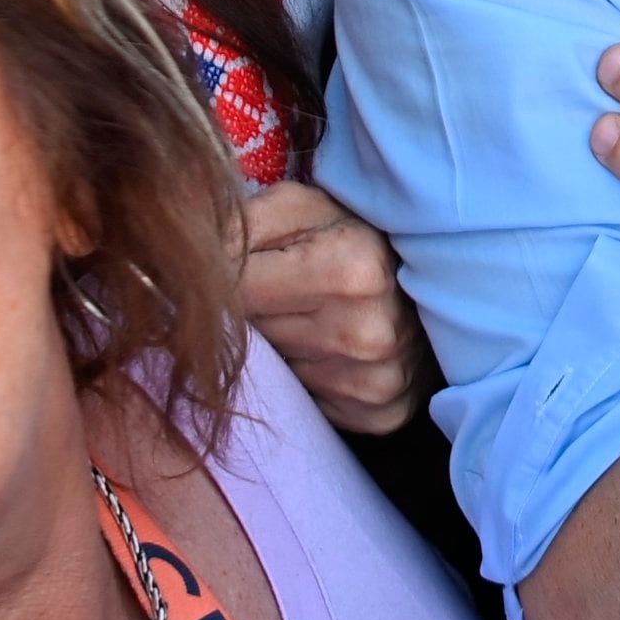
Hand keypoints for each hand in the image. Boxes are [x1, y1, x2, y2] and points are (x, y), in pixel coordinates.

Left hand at [233, 180, 429, 433]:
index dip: (215, 276)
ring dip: (278, 346)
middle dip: (250, 310)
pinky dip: (308, 378)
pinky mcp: (379, 415)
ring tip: (308, 316)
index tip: (214, 269)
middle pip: (251, 334)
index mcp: (350, 269)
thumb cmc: (362, 233)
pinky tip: (330, 352)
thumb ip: (241, 220)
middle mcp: (366, 334)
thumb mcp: (306, 204)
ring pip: (276, 370)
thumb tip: (172, 258)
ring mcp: (374, 383)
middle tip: (276, 288)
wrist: (447, 281)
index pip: (231, 289)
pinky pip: (311, 402)